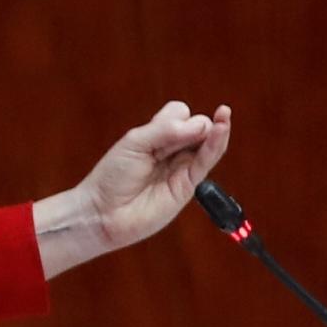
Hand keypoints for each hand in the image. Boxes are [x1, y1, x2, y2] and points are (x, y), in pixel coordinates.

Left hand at [34, 101, 232, 278]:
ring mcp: (181, 168)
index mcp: (157, 136)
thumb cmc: (113, 175)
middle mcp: (172, 150)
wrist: (103, 212)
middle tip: (167, 144)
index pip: (181, 114)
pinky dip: (216, 145)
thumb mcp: (135, 142)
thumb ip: (167, 131)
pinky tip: (222, 129)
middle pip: (197, 126)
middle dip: (193, 125)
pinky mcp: (187, 187)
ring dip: (217, 128)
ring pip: (208, 142)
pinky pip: (206, 162)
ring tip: (223, 115)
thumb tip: (202, 125)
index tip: (159, 130)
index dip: (179, 117)